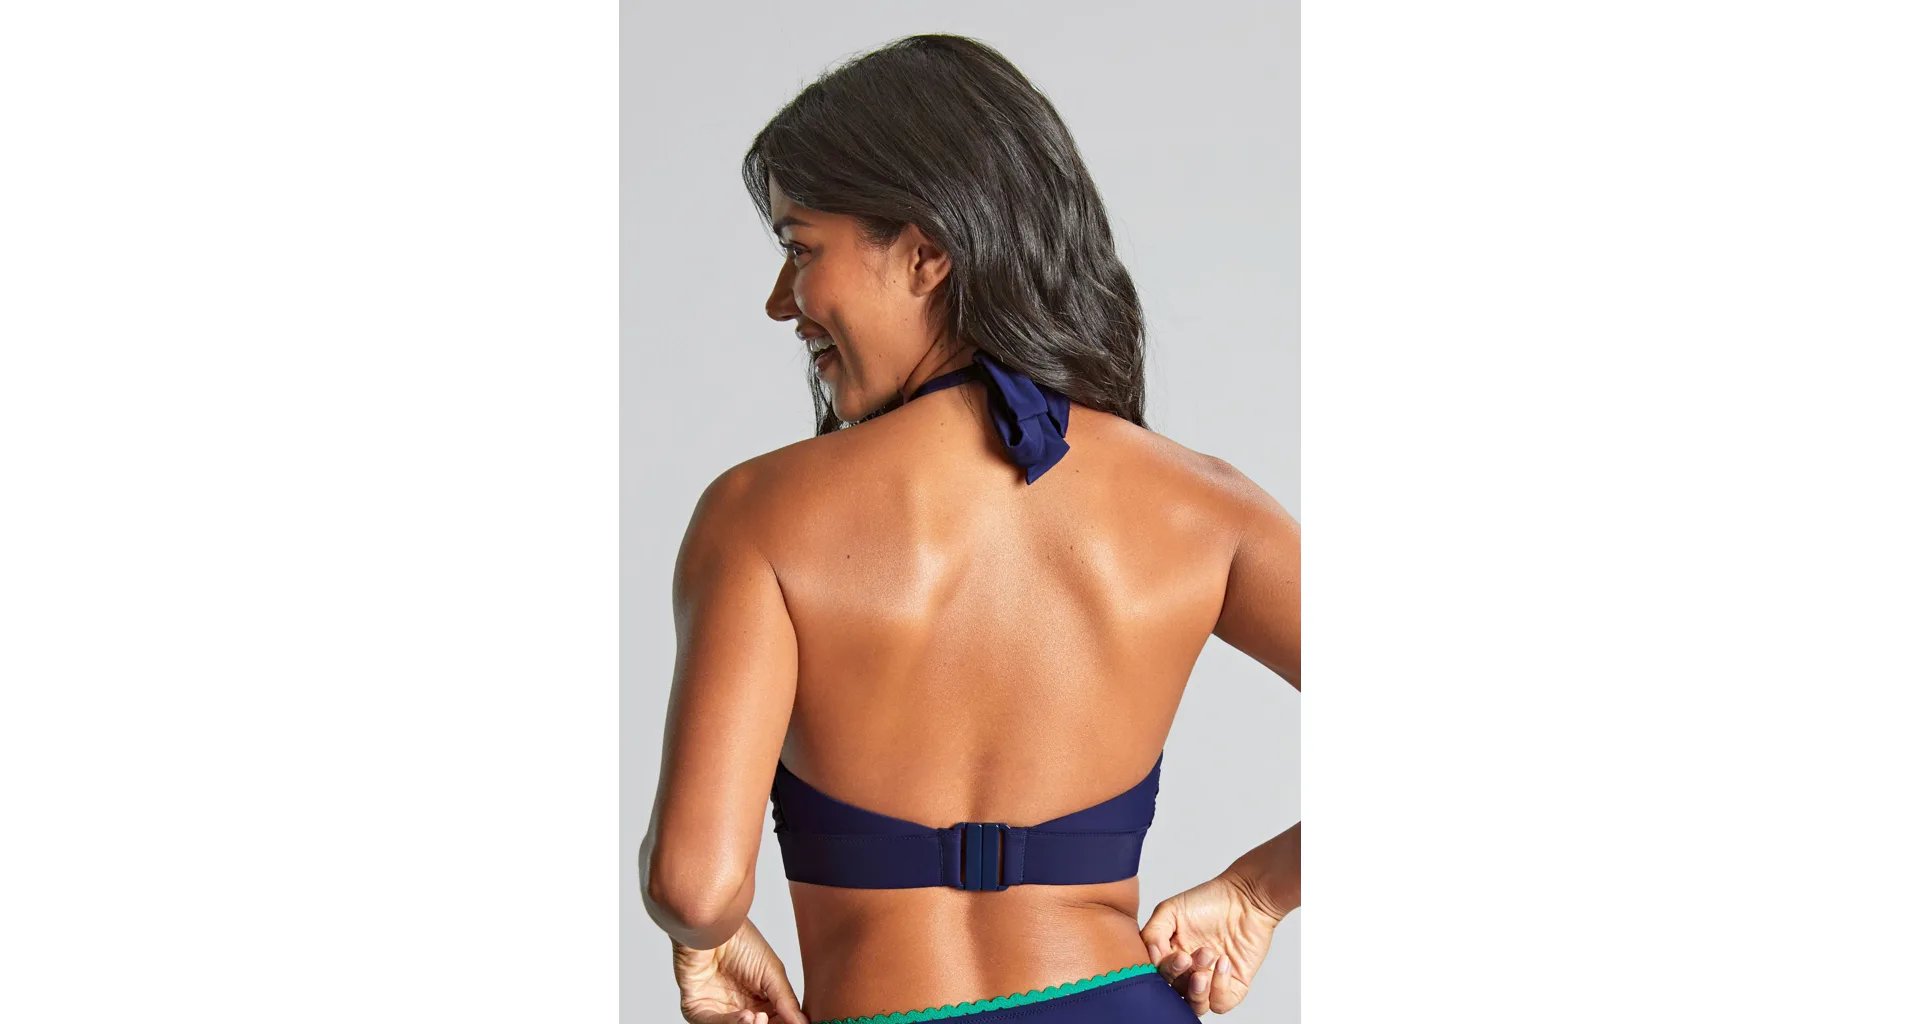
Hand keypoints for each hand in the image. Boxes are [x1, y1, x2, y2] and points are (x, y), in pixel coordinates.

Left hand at [670, 917, 806, 1023]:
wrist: (713, 926)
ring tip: (760, 1018)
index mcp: (758, 1001)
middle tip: (774, 1023)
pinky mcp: (697, 1009)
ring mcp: (718, 1010)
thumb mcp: (772, 972)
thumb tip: (803, 1023)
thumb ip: (786, 1001)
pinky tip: (746, 1015)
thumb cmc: (740, 940)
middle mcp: (738, 1008)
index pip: (775, 1022)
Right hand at [1140, 869, 1286, 1015]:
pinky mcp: (1233, 985)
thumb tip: (1149, 960)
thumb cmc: (1210, 900)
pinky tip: (1224, 962)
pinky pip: (1221, 1003)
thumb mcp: (1170, 910)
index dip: (1165, 971)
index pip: (1158, 977)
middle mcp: (1189, 971)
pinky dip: (1220, 988)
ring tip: (1206, 969)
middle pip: (1175, 993)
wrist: (1247, 898)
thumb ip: (1152, 934)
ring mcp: (1211, 980)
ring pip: (1196, 1005)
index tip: (1179, 955)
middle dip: (1182, 976)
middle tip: (1191, 957)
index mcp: (1170, 955)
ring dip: (1198, 991)